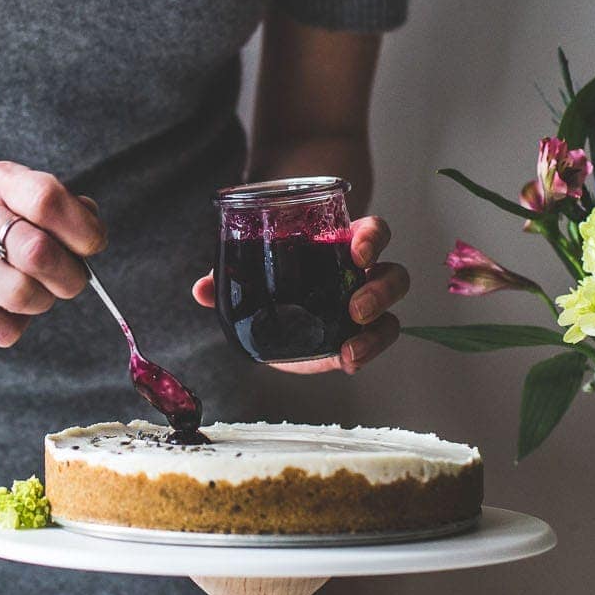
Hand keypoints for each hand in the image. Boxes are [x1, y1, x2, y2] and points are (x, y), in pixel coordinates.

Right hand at [0, 162, 106, 346]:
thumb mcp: (17, 205)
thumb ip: (61, 211)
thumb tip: (92, 230)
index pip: (48, 198)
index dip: (82, 229)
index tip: (91, 246)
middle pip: (41, 253)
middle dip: (69, 277)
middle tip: (65, 280)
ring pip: (25, 296)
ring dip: (40, 303)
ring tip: (26, 292)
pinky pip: (5, 329)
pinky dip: (13, 325)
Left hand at [190, 215, 408, 375]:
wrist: (279, 308)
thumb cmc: (274, 273)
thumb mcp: (252, 268)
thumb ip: (228, 275)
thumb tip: (201, 289)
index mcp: (343, 243)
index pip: (373, 232)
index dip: (373, 238)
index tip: (358, 251)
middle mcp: (361, 274)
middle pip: (393, 274)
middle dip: (380, 290)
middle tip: (354, 307)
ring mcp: (364, 308)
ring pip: (392, 313)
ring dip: (377, 328)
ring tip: (351, 347)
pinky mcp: (356, 338)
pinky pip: (375, 343)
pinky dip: (364, 353)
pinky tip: (346, 362)